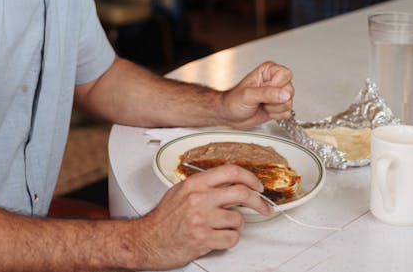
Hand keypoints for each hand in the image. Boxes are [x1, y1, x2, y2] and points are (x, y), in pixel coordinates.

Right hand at [135, 164, 270, 268]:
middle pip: (242, 193)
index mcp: (195, 184)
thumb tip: (231, 184)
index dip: (250, 177)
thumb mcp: (181, 193)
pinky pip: (231, 238)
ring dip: (235, 226)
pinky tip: (217, 237)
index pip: (230, 171)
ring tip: (221, 227)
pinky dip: (229, 240)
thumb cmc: (163, 219)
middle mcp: (199, 199)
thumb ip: (205, 186)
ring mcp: (201, 219)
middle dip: (259, 202)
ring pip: (238, 219)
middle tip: (265, 207)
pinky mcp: (203, 238)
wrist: (147, 241)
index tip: (258, 185)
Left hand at [220, 61, 293, 128]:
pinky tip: (265, 111)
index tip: (264, 90)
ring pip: (289, 103)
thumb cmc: (234, 101)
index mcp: (268, 71)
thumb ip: (267, 93)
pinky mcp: (279, 107)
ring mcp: (278, 95)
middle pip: (290, 90)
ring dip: (274, 109)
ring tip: (261, 105)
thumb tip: (285, 94)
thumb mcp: (248, 95)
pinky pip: (287, 113)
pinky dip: (276, 115)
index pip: (285, 74)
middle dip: (275, 100)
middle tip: (261, 100)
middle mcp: (275, 81)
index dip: (276, 85)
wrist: (230, 115)